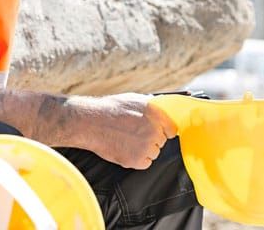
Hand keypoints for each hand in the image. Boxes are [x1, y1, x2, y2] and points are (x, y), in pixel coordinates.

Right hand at [53, 93, 176, 169]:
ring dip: (144, 149)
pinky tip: (124, 148)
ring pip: (153, 152)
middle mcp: (154, 130)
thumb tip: (162, 109)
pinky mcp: (136, 160)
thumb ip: (151, 107)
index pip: (172, 129)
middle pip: (161, 141)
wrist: (91, 122)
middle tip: (134, 133)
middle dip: (151, 139)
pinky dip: (136, 159)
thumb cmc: (110, 109)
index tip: (155, 130)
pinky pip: (144, 163)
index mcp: (156, 114)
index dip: (163, 130)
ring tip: (127, 139)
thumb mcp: (134, 100)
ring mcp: (146, 146)